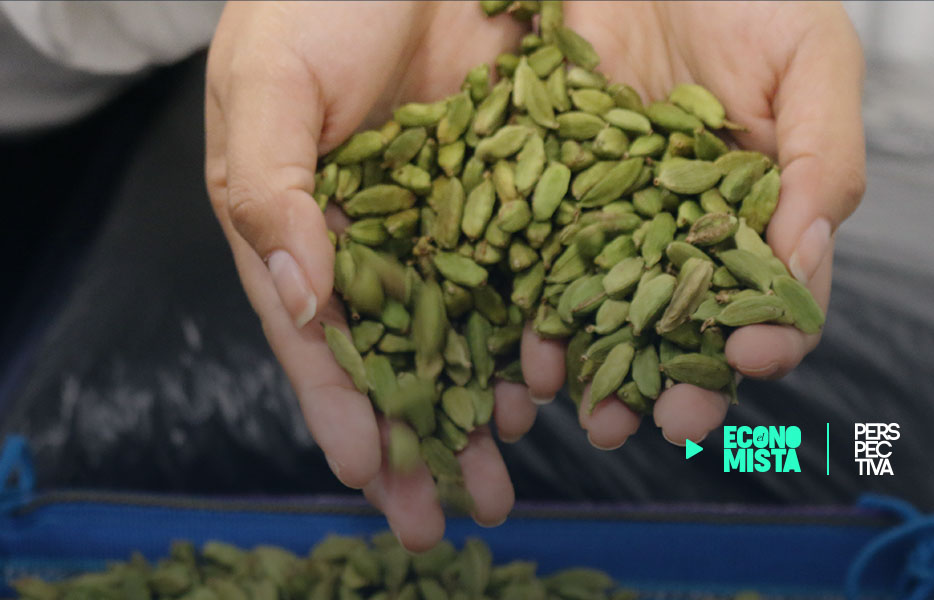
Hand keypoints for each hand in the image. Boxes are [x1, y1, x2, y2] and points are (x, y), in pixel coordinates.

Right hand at [204, 1, 532, 550]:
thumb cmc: (309, 4)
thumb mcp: (266, 88)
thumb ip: (269, 192)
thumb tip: (298, 298)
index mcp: (305, 232)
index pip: (318, 340)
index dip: (340, 410)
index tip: (369, 475)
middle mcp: (378, 243)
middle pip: (399, 360)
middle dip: (421, 442)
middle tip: (448, 520)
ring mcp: (449, 224)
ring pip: (468, 334)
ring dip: (483, 408)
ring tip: (506, 478)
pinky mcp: (516, 191)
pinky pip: (529, 272)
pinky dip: (536, 330)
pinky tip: (550, 383)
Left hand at [521, 1, 865, 448]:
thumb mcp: (811, 61)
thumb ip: (824, 158)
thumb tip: (805, 254)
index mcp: (762, 212)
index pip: (774, 295)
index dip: (769, 334)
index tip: (750, 356)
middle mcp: (688, 231)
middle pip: (689, 324)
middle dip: (679, 379)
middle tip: (666, 422)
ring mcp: (618, 219)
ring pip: (613, 311)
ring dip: (605, 369)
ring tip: (593, 414)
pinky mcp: (553, 196)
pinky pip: (545, 263)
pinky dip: (540, 311)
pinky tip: (534, 353)